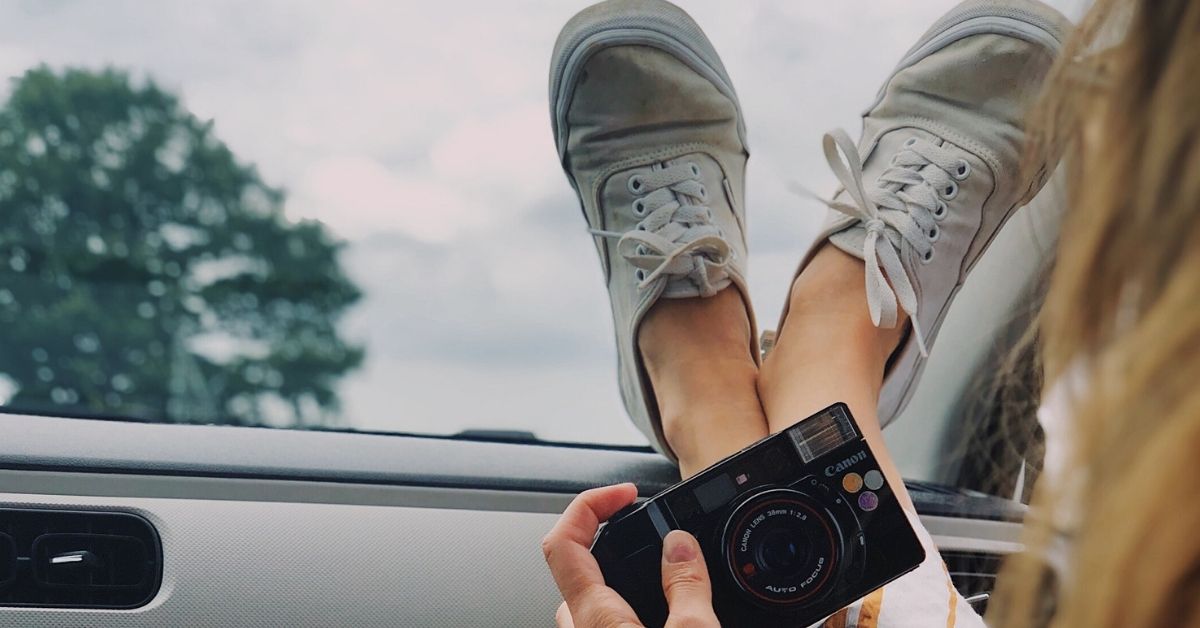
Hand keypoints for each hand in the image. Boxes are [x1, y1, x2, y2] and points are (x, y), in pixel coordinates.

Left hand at [542, 483, 719, 627]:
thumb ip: (687, 586)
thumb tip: (680, 543)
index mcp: (594, 617)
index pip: (563, 541)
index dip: (590, 503)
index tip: (625, 494)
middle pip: (573, 568)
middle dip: (605, 539)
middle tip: (637, 528)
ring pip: (584, 602)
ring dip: (611, 578)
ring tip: (647, 567)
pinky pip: (600, 624)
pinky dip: (620, 606)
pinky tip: (652, 611)